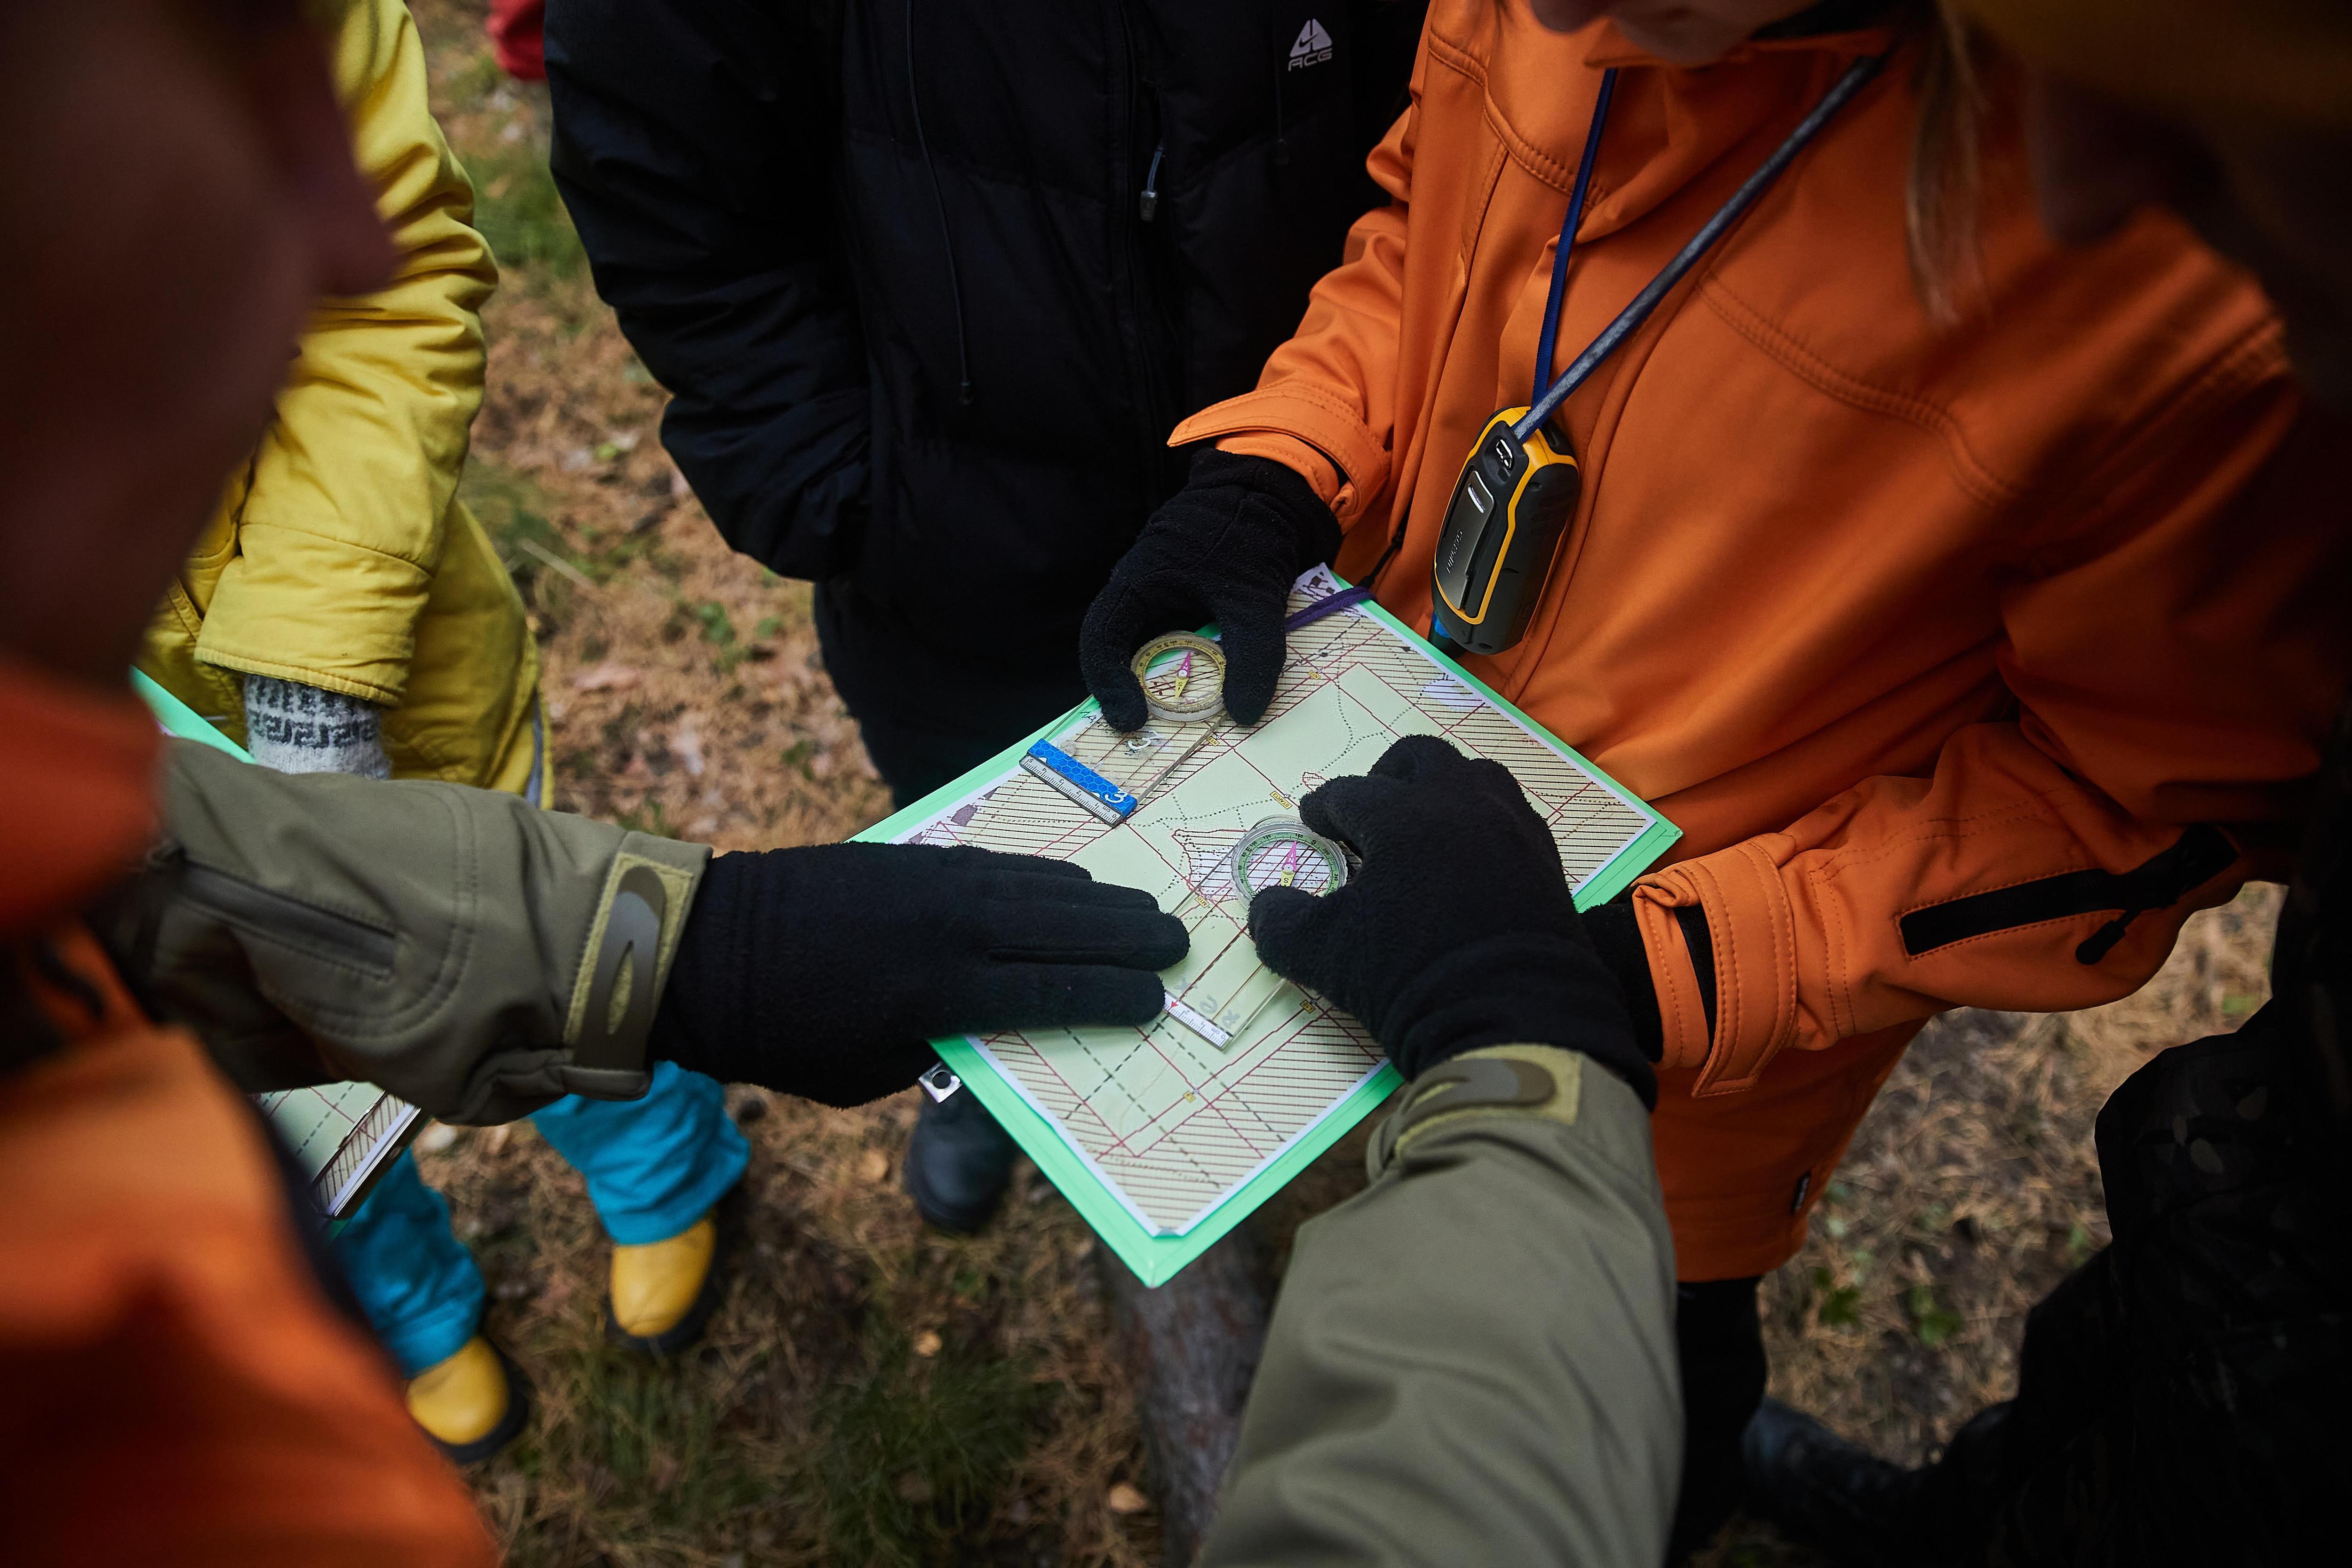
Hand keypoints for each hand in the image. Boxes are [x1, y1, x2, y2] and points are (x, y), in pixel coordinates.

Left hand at [650, 844, 1188, 1104]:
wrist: (708, 951)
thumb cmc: (785, 1036)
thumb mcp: (865, 1073)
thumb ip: (938, 1052)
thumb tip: (998, 1039)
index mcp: (939, 994)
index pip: (1051, 993)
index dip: (1111, 997)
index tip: (1154, 1000)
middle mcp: (948, 930)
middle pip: (1061, 929)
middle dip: (1126, 936)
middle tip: (1178, 940)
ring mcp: (930, 884)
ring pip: (1037, 887)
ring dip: (1095, 901)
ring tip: (1143, 907)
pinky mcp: (911, 859)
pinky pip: (999, 865)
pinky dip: (1043, 877)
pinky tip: (1072, 885)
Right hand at [1080, 450, 1339, 730]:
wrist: (1269, 492)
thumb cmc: (1247, 533)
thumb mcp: (1254, 597)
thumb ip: (1252, 654)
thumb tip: (1244, 715)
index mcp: (1137, 584)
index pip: (1101, 640)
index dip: (1109, 685)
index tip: (1133, 721)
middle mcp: (1140, 594)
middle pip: (1120, 654)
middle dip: (1135, 696)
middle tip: (1156, 737)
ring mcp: (1161, 599)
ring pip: (1150, 653)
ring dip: (1164, 687)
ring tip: (1186, 723)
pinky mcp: (1186, 604)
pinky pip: (1177, 645)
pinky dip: (1190, 672)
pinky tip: (1215, 691)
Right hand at [1247, 736, 1654, 1104]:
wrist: (1513, 1017)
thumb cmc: (1407, 977)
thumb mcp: (1323, 955)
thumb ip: (1282, 924)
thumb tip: (1265, 904)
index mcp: (1402, 817)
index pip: (1350, 794)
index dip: (1324, 807)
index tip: (1313, 821)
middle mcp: (1460, 804)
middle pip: (1420, 759)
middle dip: (1387, 777)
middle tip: (1370, 810)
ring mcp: (1511, 826)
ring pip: (1476, 776)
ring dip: (1444, 790)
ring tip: (1426, 825)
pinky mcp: (1546, 858)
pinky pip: (1513, 815)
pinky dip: (1484, 822)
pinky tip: (1472, 858)